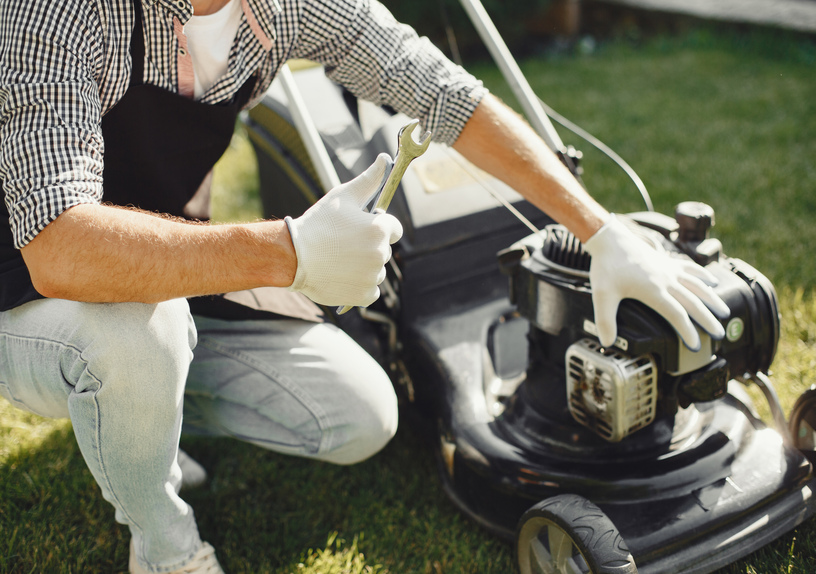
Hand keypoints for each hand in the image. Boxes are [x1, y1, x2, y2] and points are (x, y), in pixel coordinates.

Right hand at [285, 154, 401, 306]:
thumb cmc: (317, 224)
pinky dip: (359, 285)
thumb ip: (368, 180)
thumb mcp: (342, 196)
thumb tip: (384, 159)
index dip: (378, 227)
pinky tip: (341, 275)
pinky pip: (370, 290)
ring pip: (376, 270)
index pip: (394, 229)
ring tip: (338, 260)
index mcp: (379, 229)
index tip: (361, 229)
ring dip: (363, 267)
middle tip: (342, 245)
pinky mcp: (364, 295)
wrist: (292, 257)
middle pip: (383, 250)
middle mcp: (380, 254)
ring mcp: (372, 276)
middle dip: (368, 247)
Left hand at [583, 214, 730, 350]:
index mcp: (653, 291)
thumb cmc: (606, 267)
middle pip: (693, 302)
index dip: (687, 331)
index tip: (695, 345)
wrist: (609, 239)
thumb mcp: (602, 295)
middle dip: (708, 319)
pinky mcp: (667, 260)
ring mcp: (669, 269)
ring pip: (698, 285)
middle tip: (720, 333)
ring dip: (712, 299)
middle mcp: (666, 280)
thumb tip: (606, 342)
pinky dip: (704, 275)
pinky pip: (691, 268)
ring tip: (724, 311)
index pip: (676, 315)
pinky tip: (713, 281)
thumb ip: (605, 320)